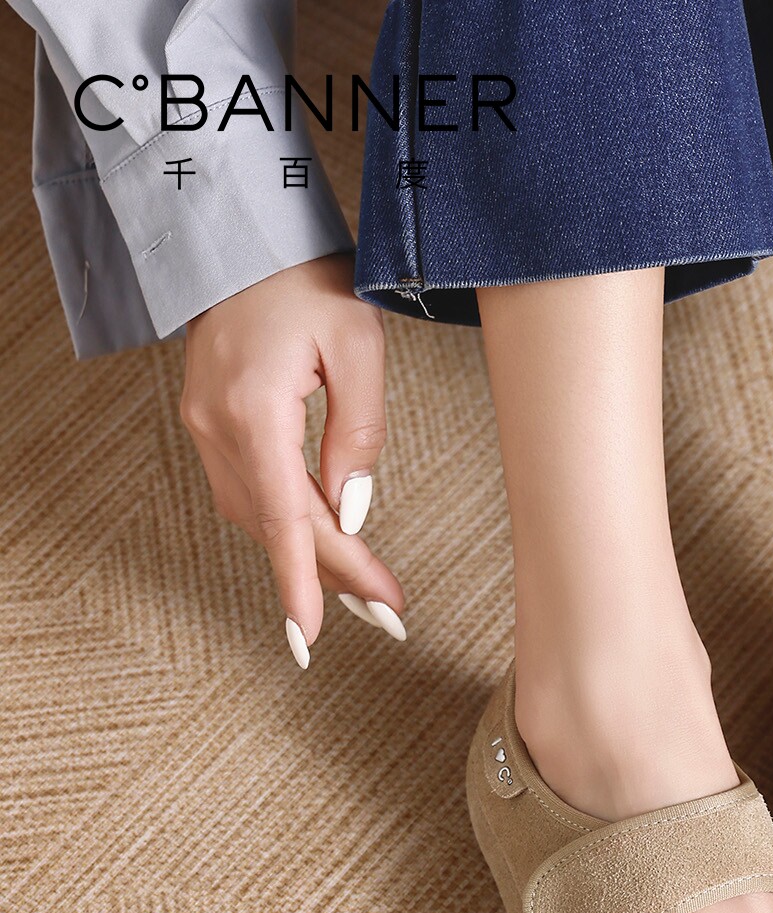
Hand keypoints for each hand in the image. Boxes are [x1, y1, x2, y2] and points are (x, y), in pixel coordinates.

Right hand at [181, 253, 405, 668]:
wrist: (246, 239)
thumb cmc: (308, 281)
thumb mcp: (358, 347)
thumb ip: (360, 433)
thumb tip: (352, 508)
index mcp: (253, 408)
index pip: (284, 516)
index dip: (302, 580)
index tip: (312, 633)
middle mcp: (217, 425)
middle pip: (278, 525)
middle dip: (332, 575)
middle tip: (388, 612)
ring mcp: (205, 426)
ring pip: (260, 517)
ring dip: (312, 556)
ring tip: (368, 591)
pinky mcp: (209, 423)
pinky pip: (250, 493)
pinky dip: (290, 524)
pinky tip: (326, 543)